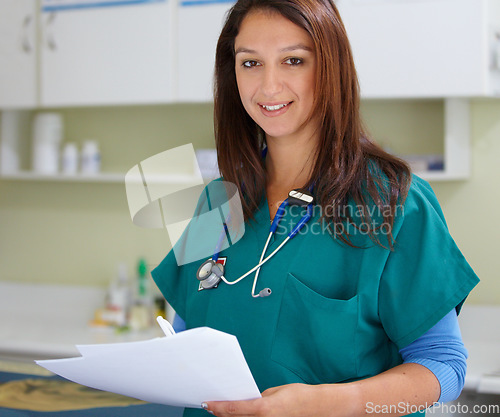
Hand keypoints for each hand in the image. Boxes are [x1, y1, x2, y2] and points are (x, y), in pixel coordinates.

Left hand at [202, 383, 338, 416]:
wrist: (319, 408)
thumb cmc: (299, 396)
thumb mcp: (274, 392)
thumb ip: (257, 399)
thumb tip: (246, 402)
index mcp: (263, 409)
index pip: (233, 409)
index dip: (217, 407)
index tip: (207, 404)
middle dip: (221, 414)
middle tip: (210, 407)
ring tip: (221, 412)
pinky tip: (238, 416)